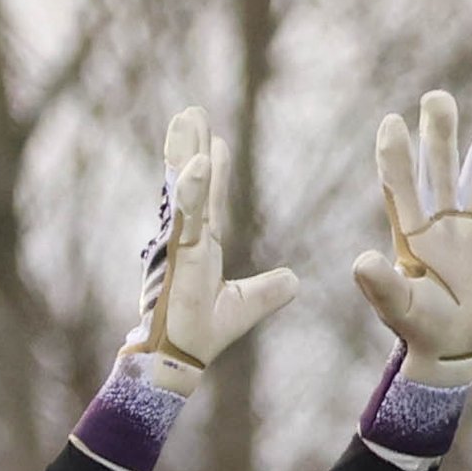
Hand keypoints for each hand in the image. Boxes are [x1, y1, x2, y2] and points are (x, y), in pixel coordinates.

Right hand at [116, 108, 297, 395]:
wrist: (177, 359)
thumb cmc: (200, 334)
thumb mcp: (245, 307)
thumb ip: (267, 291)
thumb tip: (294, 280)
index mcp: (201, 247)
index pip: (208, 199)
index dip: (210, 170)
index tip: (214, 139)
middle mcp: (187, 239)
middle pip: (190, 182)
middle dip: (189, 145)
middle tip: (191, 110)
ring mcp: (180, 244)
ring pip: (184, 189)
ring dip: (185, 151)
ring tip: (187, 116)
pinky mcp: (178, 255)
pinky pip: (186, 215)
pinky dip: (191, 189)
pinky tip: (196, 161)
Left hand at [353, 91, 471, 388]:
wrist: (452, 345)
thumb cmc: (418, 326)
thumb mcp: (399, 308)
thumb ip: (381, 286)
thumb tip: (362, 261)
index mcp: (411, 232)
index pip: (401, 185)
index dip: (397, 156)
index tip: (392, 123)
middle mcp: (442, 221)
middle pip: (440, 169)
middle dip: (440, 135)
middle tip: (437, 98)